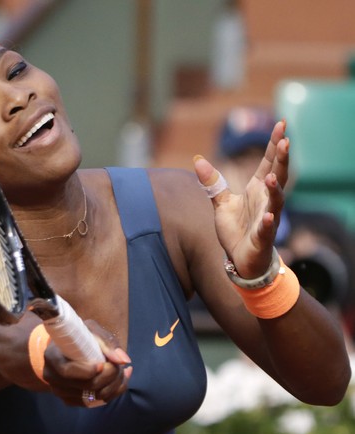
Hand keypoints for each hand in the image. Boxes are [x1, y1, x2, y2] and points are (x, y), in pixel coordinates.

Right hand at [42, 320, 131, 406]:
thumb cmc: (78, 336)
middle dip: (109, 377)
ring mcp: (61, 392)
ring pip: (94, 397)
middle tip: (119, 365)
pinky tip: (119, 380)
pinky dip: (112, 393)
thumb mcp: (91, 330)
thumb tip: (123, 360)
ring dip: (114, 385)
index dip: (88, 371)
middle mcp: (53, 378)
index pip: (67, 372)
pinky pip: (96, 403)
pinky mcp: (71, 400)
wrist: (68, 347)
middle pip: (85, 386)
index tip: (103, 363)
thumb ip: (107, 342)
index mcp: (52, 357)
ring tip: (121, 371)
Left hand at [193, 120, 289, 278]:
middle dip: (282, 159)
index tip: (281, 124)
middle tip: (286, 140)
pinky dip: (268, 222)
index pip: (268, 162)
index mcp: (258, 189)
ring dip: (276, 189)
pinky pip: (267, 229)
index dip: (274, 144)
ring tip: (274, 176)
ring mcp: (267, 218)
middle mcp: (266, 201)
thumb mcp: (221, 202)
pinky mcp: (261, 237)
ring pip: (276, 201)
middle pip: (278, 176)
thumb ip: (212, 182)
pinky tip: (270, 215)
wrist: (241, 259)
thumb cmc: (236, 229)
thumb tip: (197, 159)